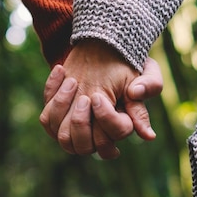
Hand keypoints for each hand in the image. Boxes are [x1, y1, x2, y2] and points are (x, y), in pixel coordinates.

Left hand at [40, 40, 162, 158]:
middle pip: (83, 147)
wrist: (100, 48)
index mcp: (118, 128)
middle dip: (80, 122)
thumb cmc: (126, 63)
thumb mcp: (146, 71)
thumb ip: (150, 93)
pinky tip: (62, 70)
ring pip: (62, 137)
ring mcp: (73, 129)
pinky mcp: (56, 117)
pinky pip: (46, 118)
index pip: (110, 140)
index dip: (104, 120)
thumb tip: (148, 135)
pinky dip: (52, 93)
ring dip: (63, 108)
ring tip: (72, 81)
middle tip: (86, 96)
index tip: (98, 96)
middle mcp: (95, 134)